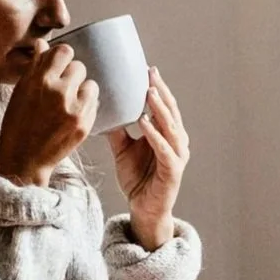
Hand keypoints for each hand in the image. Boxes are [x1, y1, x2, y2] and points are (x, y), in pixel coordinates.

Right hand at [0, 42, 98, 186]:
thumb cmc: (18, 125)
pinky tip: (72, 115)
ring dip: (82, 91)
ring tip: (69, 102)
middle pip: (79, 67)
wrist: (24, 159)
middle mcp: (59, 92)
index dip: (61, 58)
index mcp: (40, 80)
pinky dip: (86, 107)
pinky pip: (94, 104)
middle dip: (71, 75)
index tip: (58, 66)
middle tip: (62, 88)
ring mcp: (74, 109)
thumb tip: (43, 45)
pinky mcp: (85, 124)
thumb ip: (35, 67)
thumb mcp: (21, 92)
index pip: (64, 51)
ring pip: (91, 84)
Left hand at [108, 66, 188, 248]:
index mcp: (167, 134)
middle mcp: (176, 141)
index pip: (164, 106)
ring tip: (149, 93)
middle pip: (171, 111)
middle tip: (150, 74)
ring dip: (160, 109)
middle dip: (161, 91)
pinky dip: (155, 135)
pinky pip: (165, 149)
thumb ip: (117, 131)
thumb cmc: (138, 179)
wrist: (143, 209)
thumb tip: (102, 110)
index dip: (158, 88)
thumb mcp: (123, 150)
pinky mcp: (173, 171)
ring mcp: (177, 156)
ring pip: (171, 127)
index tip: (147, 70)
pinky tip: (144, 122)